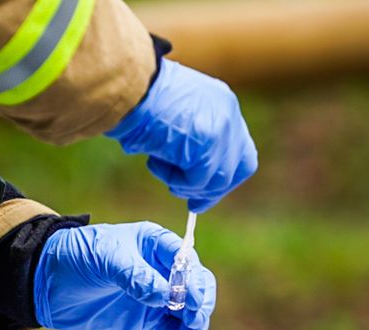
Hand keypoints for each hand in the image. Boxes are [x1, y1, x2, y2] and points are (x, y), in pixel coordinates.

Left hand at [34, 222, 215, 329]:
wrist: (47, 282)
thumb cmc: (77, 256)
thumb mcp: (105, 257)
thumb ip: (136, 275)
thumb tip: (164, 296)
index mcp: (157, 244)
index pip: (188, 262)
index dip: (194, 281)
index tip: (188, 300)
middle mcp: (163, 269)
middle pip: (197, 286)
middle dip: (199, 304)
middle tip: (191, 321)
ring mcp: (157, 296)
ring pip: (190, 310)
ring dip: (194, 325)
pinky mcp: (148, 319)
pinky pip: (173, 329)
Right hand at [106, 60, 257, 212]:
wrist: (128, 86)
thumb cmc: (138, 98)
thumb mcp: (175, 114)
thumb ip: (192, 136)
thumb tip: (189, 168)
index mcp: (223, 103)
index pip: (239, 148)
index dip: (224, 173)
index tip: (205, 189)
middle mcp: (229, 115)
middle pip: (239, 168)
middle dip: (214, 190)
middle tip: (194, 204)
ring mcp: (222, 130)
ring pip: (218, 180)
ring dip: (188, 185)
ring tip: (161, 170)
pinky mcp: (208, 147)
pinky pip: (197, 182)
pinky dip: (175, 181)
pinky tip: (155, 163)